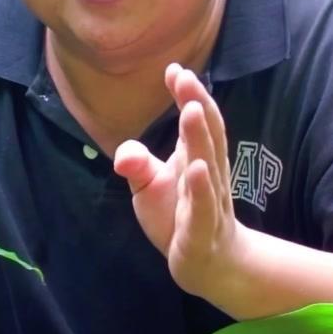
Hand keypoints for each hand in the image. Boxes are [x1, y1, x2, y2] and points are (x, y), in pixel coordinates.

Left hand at [114, 63, 246, 300]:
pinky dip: (200, 188)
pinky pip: (203, 207)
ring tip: (190, 110)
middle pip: (207, 136)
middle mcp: (208, 175)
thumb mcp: (152, 187)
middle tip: (185, 78)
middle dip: (197, 105)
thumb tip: (122, 152)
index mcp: (198, 158)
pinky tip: (195, 168)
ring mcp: (209, 203)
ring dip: (200, 138)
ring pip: (207, 166)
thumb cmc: (181, 217)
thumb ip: (138, 164)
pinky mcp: (202, 231)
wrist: (209, 264)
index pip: (197, 122)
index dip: (188, 95)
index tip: (174, 70)